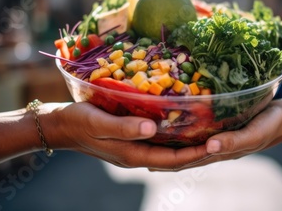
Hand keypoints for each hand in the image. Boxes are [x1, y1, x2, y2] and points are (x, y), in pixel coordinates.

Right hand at [49, 102, 209, 169]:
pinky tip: (182, 128)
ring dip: (189, 147)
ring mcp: (133, 150)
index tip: (217, 145)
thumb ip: (125, 127)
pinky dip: (174, 139)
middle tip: (222, 141)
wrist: (60, 125)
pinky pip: (158, 144)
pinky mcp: (130, 141)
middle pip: (175, 159)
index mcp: (132, 154)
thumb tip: (153, 128)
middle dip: (199, 153)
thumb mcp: (99, 122)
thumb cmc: (78, 121)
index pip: (172, 159)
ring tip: (209, 136)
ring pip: (168, 152)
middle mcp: (137, 155)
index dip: (195, 154)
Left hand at [148, 99, 281, 170]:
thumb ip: (232, 142)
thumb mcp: (252, 135)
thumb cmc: (268, 127)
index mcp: (216, 152)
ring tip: (145, 137)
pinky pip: (194, 131)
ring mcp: (214, 139)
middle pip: (179, 154)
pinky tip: (171, 123)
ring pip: (185, 143)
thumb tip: (209, 147)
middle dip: (159, 154)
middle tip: (135, 147)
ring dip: (167, 143)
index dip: (163, 160)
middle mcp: (211, 148)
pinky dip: (180, 131)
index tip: (142, 157)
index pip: (183, 160)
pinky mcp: (218, 128)